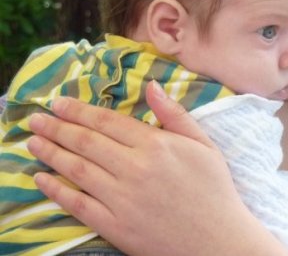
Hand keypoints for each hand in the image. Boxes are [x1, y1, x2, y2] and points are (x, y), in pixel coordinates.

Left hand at [27, 81, 287, 254]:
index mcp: (156, 145)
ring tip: (32, 141)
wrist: (217, 241)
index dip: (80, 110)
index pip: (108, 122)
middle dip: (57, 127)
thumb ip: (175, 114)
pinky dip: (55, 190)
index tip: (59, 102)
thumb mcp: (203, 145)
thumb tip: (151, 85)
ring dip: (50, 153)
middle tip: (35, 118)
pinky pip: (77, 204)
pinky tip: (40, 178)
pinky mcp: (114, 225)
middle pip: (86, 142)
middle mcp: (134, 168)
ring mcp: (121, 198)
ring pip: (76, 169)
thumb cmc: (213, 189)